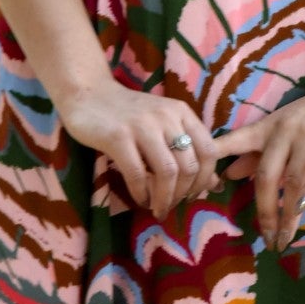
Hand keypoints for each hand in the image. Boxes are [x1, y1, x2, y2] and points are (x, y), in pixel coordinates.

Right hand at [55, 79, 223, 218]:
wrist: (89, 94)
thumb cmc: (129, 114)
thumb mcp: (164, 125)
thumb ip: (188, 150)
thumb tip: (215, 185)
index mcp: (182, 112)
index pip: (209, 151)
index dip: (205, 179)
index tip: (192, 195)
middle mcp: (166, 116)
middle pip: (189, 166)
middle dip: (183, 194)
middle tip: (171, 206)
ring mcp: (142, 126)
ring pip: (167, 172)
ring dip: (164, 198)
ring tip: (157, 209)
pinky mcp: (117, 137)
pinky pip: (137, 174)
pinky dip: (141, 193)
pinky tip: (140, 200)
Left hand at [215, 86, 304, 250]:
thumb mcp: (279, 129)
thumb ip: (255, 152)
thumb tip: (228, 175)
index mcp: (266, 128)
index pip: (236, 140)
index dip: (217, 155)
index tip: (201, 178)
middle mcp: (283, 131)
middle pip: (266, 174)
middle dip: (265, 210)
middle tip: (266, 237)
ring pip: (292, 178)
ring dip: (288, 212)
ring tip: (285, 236)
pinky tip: (302, 209)